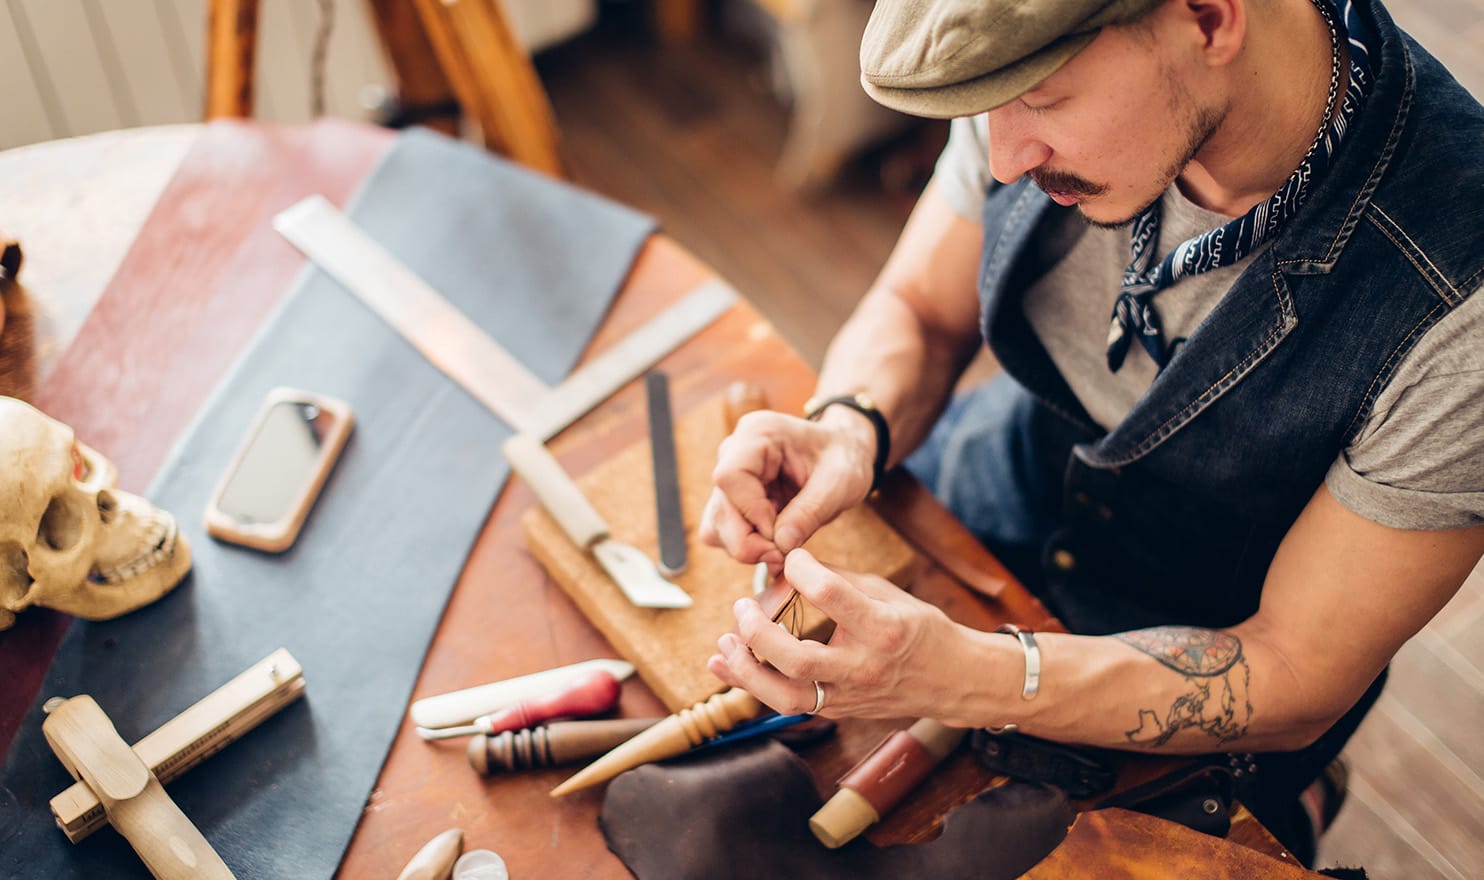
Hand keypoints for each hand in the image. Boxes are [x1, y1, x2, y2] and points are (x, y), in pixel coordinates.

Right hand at [698, 409, 874, 572]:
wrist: (843, 452)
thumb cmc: (843, 458)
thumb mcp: (841, 482)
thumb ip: (811, 512)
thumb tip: (780, 544)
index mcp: (758, 433)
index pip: (730, 477)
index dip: (751, 512)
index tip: (781, 535)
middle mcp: (734, 452)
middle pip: (719, 506)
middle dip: (748, 541)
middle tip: (782, 555)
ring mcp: (730, 477)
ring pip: (716, 523)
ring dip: (746, 546)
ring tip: (781, 550)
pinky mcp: (732, 499)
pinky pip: (723, 530)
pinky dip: (746, 545)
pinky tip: (774, 545)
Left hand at [706, 548, 972, 720]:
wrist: (951, 681)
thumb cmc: (919, 630)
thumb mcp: (888, 594)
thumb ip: (838, 581)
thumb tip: (789, 566)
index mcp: (883, 629)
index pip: (832, 596)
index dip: (803, 570)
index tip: (793, 558)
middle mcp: (864, 668)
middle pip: (798, 660)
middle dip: (759, 632)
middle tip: (743, 607)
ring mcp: (850, 697)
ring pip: (787, 697)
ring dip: (747, 671)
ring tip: (725, 641)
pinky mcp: (838, 712)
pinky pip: (787, 705)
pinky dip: (751, 686)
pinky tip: (725, 664)